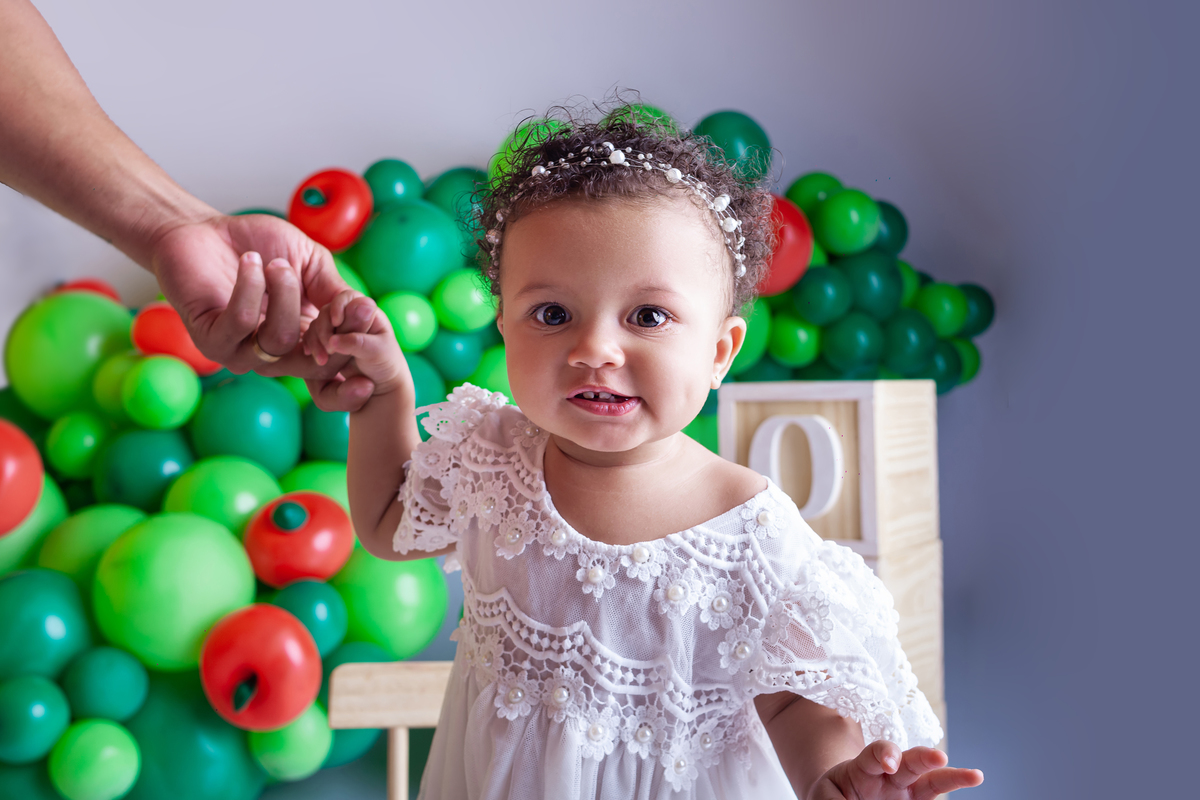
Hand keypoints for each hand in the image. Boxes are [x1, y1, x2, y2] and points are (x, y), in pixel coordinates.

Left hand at [148, 212, 350, 380]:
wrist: (201, 229)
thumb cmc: (258, 244)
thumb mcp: (311, 263)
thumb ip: (337, 290)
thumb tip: (367, 312)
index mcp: (304, 339)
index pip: (337, 360)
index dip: (356, 343)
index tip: (366, 313)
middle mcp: (275, 354)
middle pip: (316, 365)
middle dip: (328, 326)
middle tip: (324, 289)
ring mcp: (242, 352)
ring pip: (280, 341)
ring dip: (283, 294)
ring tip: (274, 263)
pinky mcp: (210, 341)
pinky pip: (242, 323)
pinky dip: (250, 287)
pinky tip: (250, 262)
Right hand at [303, 291, 412, 411]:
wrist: (380, 384)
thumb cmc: (384, 365)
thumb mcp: (376, 353)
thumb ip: (358, 341)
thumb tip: (335, 336)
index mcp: (368, 312)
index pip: (349, 298)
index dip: (339, 306)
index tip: (336, 322)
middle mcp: (351, 316)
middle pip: (328, 311)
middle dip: (324, 329)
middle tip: (330, 350)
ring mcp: (338, 328)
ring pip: (318, 324)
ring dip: (316, 340)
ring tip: (323, 360)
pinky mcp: (328, 340)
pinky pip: (313, 336)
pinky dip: (311, 345)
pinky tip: (311, 355)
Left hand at [807, 741, 982, 799]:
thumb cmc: (832, 795)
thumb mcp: (824, 796)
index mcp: (864, 767)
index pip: (876, 753)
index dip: (884, 753)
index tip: (888, 763)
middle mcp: (891, 776)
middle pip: (910, 760)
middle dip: (924, 756)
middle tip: (939, 756)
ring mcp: (907, 793)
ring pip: (932, 782)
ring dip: (953, 777)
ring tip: (976, 775)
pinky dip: (949, 799)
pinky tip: (968, 789)